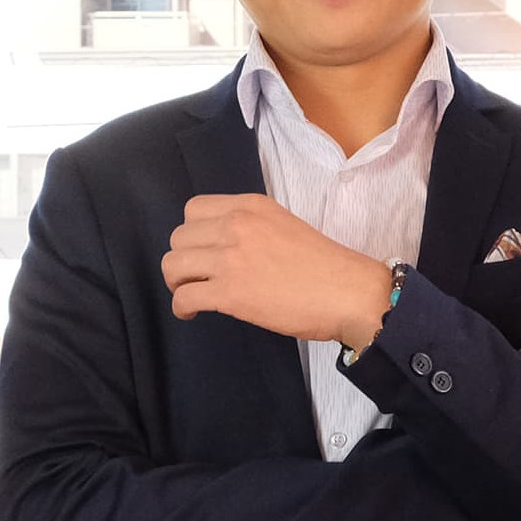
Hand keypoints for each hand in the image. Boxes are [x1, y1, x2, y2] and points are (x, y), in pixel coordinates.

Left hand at [164, 194, 394, 350]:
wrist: (347, 291)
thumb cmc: (324, 265)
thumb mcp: (283, 225)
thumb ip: (251, 227)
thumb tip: (224, 246)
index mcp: (249, 206)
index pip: (193, 210)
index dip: (192, 234)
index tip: (202, 251)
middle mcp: (235, 226)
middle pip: (178, 238)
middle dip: (183, 260)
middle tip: (195, 277)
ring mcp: (230, 258)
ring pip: (173, 266)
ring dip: (177, 283)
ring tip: (191, 294)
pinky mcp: (229, 293)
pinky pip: (184, 297)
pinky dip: (182, 308)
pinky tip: (192, 313)